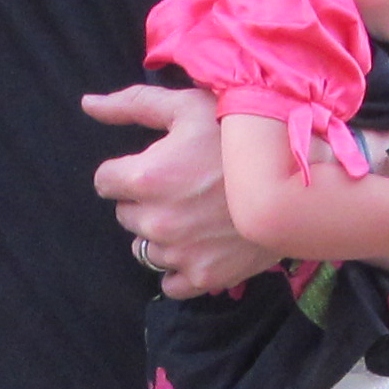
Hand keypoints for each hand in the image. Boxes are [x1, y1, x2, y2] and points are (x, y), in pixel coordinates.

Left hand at [83, 85, 279, 298]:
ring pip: (147, 249)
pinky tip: (202, 245)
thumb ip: (133, 105)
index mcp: (145, 179)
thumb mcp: (188, 107)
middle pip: (127, 215)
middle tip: (186, 186)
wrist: (300, 178)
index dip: (127, 170)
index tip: (156, 165)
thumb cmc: (240, 136)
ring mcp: (179, 254)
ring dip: (164, 234)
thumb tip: (88, 106)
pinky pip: (171, 283)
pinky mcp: (204, 277)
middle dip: (146, 201)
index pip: (105, 182)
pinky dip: (181, 268)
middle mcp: (155, 222)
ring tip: (199, 213)